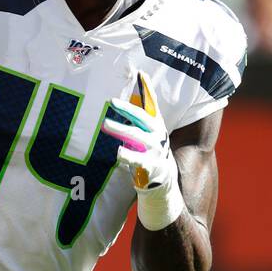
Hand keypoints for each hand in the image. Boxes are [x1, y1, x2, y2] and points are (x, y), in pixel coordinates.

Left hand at [101, 72, 184, 230]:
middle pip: (144, 120)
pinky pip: (139, 162)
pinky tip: (117, 153)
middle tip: (111, 101)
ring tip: (105, 124)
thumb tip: (125, 113)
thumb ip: (137, 129)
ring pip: (139, 139)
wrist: (166, 198)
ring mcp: (157, 156)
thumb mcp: (145, 146)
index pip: (152, 107)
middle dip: (128, 109)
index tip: (139, 72)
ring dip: (122, 130)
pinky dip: (128, 157)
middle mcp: (159, 141)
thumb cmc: (151, 169)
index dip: (147, 90)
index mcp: (157, 132)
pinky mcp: (153, 172)